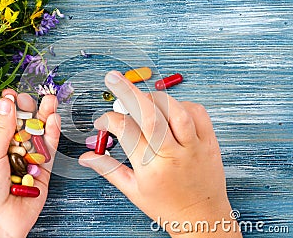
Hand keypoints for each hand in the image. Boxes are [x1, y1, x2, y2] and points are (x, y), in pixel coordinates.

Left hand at [0, 89, 60, 237]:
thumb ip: (2, 128)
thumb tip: (6, 102)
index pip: (3, 122)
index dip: (8, 108)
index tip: (12, 94)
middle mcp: (11, 153)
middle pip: (23, 127)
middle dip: (29, 111)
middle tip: (33, 98)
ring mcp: (28, 161)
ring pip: (38, 136)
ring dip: (44, 118)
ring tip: (50, 101)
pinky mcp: (43, 172)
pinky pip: (48, 150)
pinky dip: (52, 134)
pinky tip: (53, 120)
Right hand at [79, 71, 241, 236]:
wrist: (202, 218)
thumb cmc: (166, 206)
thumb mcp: (133, 191)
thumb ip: (108, 169)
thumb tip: (86, 157)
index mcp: (150, 168)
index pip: (126, 131)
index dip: (109, 120)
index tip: (102, 121)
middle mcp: (172, 154)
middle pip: (150, 114)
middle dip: (128, 92)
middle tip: (113, 78)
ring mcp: (194, 147)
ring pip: (176, 110)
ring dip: (156, 98)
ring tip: (143, 99)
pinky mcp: (210, 142)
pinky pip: (198, 113)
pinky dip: (182, 104)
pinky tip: (171, 109)